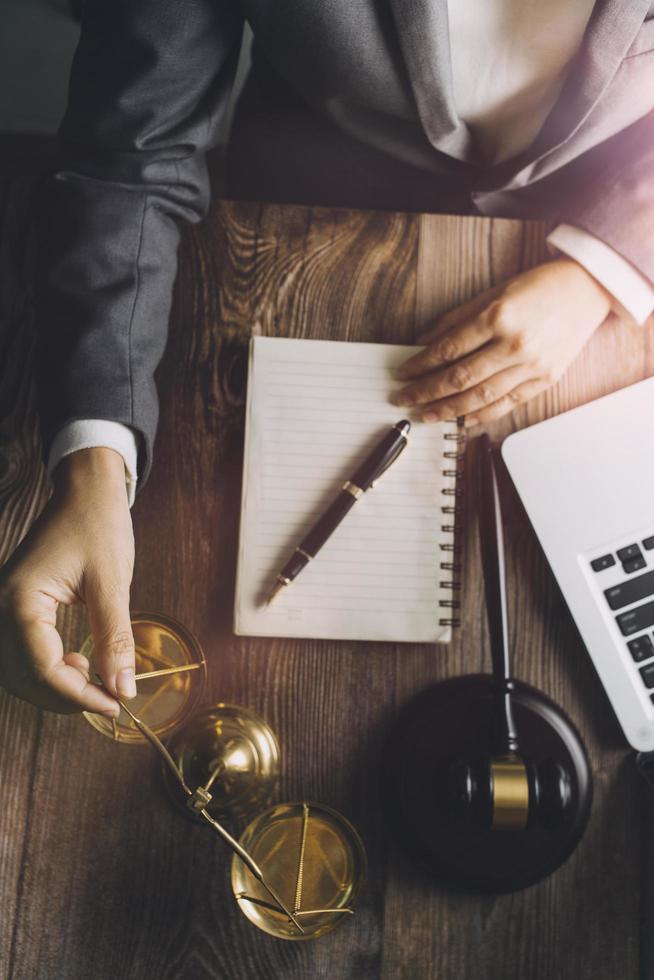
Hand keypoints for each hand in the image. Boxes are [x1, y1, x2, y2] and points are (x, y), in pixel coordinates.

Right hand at [0, 448, 135, 715]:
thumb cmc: (98, 525)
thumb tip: (123, 689)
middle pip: (23, 677)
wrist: (86, 490)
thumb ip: (114, 639)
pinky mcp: (15, 607)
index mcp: (20, 599)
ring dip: (54, 686)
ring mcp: (3, 606)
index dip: (78, 695)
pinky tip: (79, 662)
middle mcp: (1, 606)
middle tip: (108, 698)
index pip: (41, 668)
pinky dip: (48, 668)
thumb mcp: (112, 583)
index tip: (115, 704)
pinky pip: (22, 652)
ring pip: (18, 671)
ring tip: (94, 677)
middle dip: (64, 696)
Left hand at [392, 258, 612, 425]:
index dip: (420, 365)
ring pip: (480, 397)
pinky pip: (507, 404)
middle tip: (404, 398)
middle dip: (426, 392)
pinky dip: (482, 415)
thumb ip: (456, 319)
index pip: (447, 349)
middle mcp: (514, 344)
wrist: (586, 289)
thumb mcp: (492, 293)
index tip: (403, 374)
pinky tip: (462, 419)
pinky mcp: (544, 380)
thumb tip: (423, 341)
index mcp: (498, 317)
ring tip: (427, 414)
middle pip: (459, 378)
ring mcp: (531, 366)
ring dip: (448, 410)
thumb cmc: (539, 287)